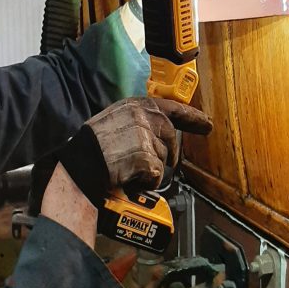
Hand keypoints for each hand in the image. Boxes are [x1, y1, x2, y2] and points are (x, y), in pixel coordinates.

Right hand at [86, 96, 211, 189]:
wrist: (81, 162)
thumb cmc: (93, 146)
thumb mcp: (114, 120)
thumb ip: (137, 121)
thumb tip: (159, 130)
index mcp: (137, 105)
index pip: (173, 109)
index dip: (193, 118)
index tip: (207, 125)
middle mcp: (145, 116)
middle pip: (173, 139)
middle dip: (168, 155)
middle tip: (152, 165)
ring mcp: (147, 136)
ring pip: (165, 159)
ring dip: (152, 170)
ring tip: (129, 169)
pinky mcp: (147, 157)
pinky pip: (157, 176)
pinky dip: (145, 182)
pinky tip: (129, 177)